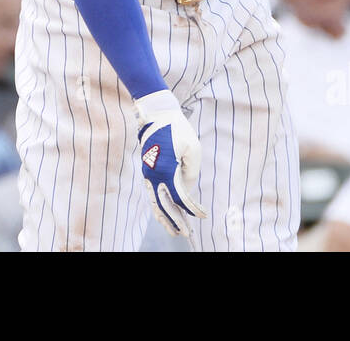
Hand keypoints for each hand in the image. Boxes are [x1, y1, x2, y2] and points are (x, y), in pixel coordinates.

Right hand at [134, 89, 206, 236]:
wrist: (157, 114)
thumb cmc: (178, 129)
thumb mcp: (193, 149)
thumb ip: (191, 172)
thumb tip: (186, 188)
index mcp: (166, 170)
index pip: (180, 197)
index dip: (192, 209)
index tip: (202, 216)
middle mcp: (153, 175)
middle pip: (164, 206)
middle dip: (175, 222)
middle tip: (185, 234)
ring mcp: (147, 174)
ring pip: (154, 202)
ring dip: (164, 218)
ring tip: (173, 231)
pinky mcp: (147, 171)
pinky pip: (152, 194)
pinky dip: (158, 207)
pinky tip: (165, 214)